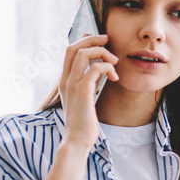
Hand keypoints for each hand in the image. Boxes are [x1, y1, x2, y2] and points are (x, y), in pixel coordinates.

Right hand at [58, 34, 118, 149]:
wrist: (76, 140)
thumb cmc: (83, 123)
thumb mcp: (84, 99)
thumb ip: (88, 84)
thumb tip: (97, 71)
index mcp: (64, 81)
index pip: (69, 52)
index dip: (83, 41)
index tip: (98, 39)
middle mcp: (65, 80)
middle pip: (73, 47)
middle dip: (92, 39)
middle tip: (107, 39)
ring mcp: (72, 85)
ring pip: (83, 54)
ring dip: (102, 52)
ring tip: (114, 61)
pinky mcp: (82, 91)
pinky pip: (95, 68)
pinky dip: (107, 68)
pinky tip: (115, 77)